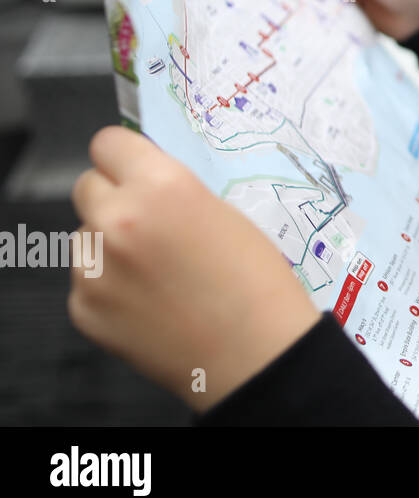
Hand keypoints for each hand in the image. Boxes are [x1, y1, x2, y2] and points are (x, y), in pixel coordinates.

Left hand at [69, 126, 321, 412]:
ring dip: (109, 245)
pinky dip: (110, 287)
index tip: (135, 169)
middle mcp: (117, 221)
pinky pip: (86, 280)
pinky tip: (150, 302)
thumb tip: (142, 183)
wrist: (254, 353)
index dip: (125, 156)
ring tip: (157, 272)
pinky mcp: (83, 309)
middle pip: (87, 186)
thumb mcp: (224, 213)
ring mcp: (93, 268)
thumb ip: (172, 193)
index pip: (108, 144)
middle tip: (149, 223)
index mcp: (161, 187)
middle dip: (113, 198)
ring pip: (84, 236)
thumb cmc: (256, 282)